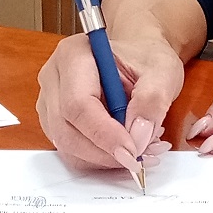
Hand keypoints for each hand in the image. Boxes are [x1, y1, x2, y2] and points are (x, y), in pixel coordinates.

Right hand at [37, 30, 184, 176]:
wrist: (138, 54)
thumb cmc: (145, 56)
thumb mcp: (162, 71)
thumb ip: (152, 100)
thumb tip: (138, 136)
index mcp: (74, 54)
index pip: (78, 104)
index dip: (105, 134)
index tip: (133, 151)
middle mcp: (54, 77)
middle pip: (66, 130)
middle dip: (105, 152)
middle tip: (141, 157)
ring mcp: (50, 101)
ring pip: (67, 146)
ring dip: (104, 158)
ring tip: (141, 149)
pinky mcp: (56, 121)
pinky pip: (72, 151)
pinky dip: (100, 158)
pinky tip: (126, 147)